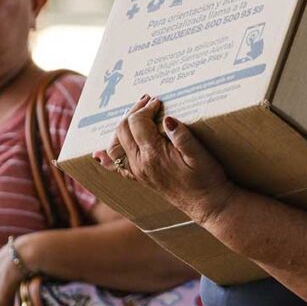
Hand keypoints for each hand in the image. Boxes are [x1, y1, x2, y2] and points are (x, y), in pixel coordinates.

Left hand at [94, 96, 234, 224]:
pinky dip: (107, 158)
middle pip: (123, 130)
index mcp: (154, 155)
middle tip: (147, 101)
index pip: (138, 123)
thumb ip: (182, 136)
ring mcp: (137, 172)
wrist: (207, 204)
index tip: (158, 101)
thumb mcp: (200, 155)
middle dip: (133, 112)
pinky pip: (116, 167)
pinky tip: (99, 154)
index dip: (146, 108)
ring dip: (122, 127)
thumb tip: (168, 118)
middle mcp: (140, 164)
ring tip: (134, 116)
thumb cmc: (206, 179)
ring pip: (115, 146)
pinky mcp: (140, 178)